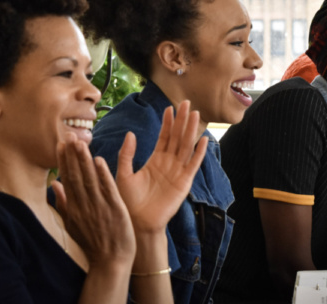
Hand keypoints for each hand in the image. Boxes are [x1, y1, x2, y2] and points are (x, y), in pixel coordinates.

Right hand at [52, 133, 135, 266]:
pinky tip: (99, 161)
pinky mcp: (114, 210)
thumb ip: (63, 203)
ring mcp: (99, 207)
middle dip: (72, 155)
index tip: (61, 143)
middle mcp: (84, 205)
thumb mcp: (72, 223)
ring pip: (89, 180)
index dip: (64, 160)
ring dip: (84, 160)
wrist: (110, 261)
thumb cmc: (93, 242)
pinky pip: (107, 189)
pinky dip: (103, 175)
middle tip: (68, 135)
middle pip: (76, 176)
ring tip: (80, 142)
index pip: (67, 179)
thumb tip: (53, 185)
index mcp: (74, 207)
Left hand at [115, 100, 207, 233]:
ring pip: (186, 146)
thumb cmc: (128, 202)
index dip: (167, 123)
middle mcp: (168, 164)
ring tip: (195, 114)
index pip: (163, 137)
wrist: (137, 223)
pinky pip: (193, 164)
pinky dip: (199, 152)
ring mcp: (177, 172)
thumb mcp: (123, 174)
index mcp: (155, 160)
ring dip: (191, 130)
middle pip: (177, 137)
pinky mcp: (184, 182)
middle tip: (187, 103)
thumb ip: (126, 154)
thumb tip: (130, 134)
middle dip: (182, 120)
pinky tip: (203, 139)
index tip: (169, 108)